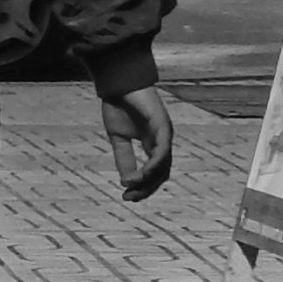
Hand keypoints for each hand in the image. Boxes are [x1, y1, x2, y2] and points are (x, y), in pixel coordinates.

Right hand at [101, 84, 173, 200]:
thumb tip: (126, 180)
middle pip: (161, 174)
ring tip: (130, 186)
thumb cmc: (119, 105)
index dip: (143, 187)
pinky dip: (152, 165)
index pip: (154, 173)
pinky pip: (162, 151)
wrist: (117, 83)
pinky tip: (141, 174)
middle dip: (146, 188)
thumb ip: (123, 158)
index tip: (126, 197)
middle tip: (129, 198)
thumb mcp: (118, 138)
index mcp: (153, 144)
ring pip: (163, 165)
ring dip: (148, 180)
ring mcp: (164, 134)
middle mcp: (162, 141)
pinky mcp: (162, 125)